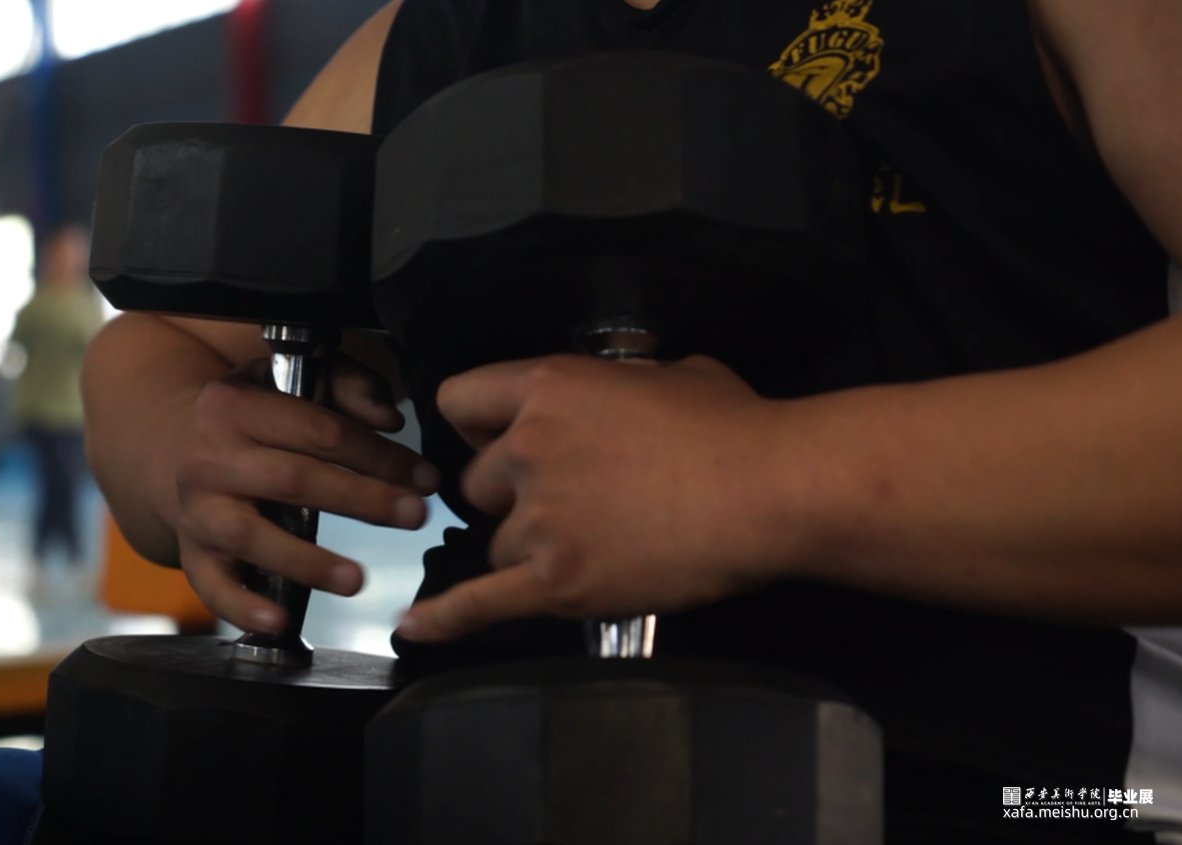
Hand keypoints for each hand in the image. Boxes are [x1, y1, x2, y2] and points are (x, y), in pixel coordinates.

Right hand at [173, 356, 439, 633]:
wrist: (180, 448)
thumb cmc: (261, 417)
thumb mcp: (294, 380)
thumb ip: (347, 386)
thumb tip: (389, 420)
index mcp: (235, 404)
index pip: (319, 431)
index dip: (379, 456)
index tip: (425, 479)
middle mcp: (208, 457)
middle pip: (293, 480)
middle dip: (361, 500)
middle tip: (414, 517)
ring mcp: (196, 509)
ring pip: (252, 537)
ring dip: (308, 562)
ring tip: (358, 580)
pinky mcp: (190, 553)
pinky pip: (213, 586)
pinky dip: (243, 607)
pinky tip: (281, 621)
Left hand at [398, 354, 808, 642]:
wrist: (771, 491)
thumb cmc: (733, 425)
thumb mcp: (666, 373)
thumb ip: (615, 386)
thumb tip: (618, 395)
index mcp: (547, 387)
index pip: (461, 401)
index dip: (479, 425)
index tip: (499, 441)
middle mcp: (527, 447)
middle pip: (476, 482)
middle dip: (512, 493)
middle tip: (572, 502)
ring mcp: (538, 517)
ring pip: (498, 542)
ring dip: (531, 547)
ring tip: (598, 547)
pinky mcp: (555, 581)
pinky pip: (481, 602)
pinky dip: (446, 618)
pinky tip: (411, 627)